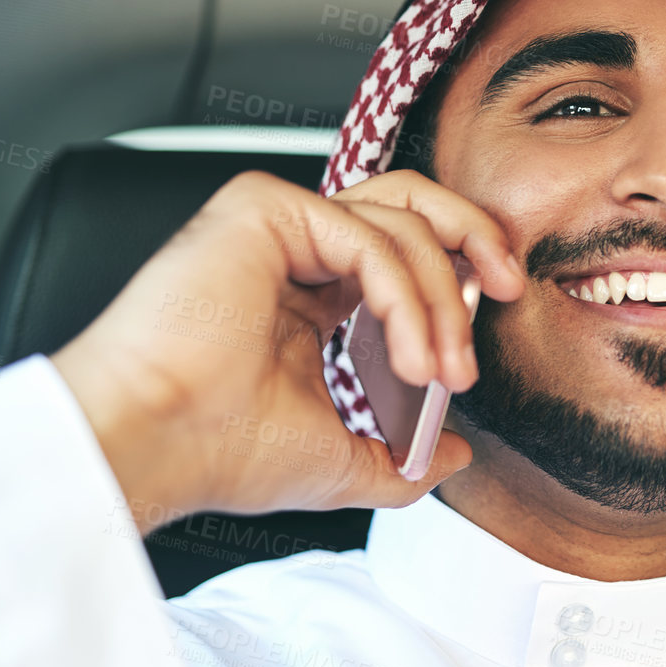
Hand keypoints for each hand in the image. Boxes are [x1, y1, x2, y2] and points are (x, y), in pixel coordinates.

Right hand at [50, 170, 525, 531]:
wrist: (154, 448)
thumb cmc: (220, 453)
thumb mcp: (342, 461)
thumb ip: (404, 455)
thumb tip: (456, 452)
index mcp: (311, 295)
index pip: (406, 254)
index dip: (459, 283)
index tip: (478, 349)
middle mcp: (296, 250)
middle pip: (413, 205)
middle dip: (476, 240)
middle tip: (511, 289)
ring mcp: (278, 223)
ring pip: (403, 223)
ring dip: (441, 302)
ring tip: (442, 372)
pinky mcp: (262, 208)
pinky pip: (370, 237)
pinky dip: (406, 297)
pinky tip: (409, 358)